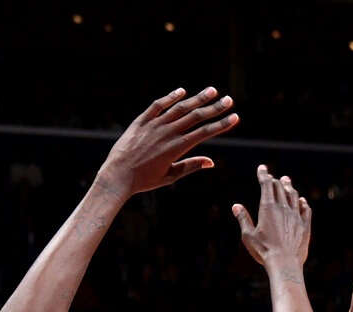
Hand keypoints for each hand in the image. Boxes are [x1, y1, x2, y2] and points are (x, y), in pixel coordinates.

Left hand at [97, 87, 239, 198]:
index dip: (221, 124)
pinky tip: (182, 92)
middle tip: (229, 100)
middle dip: (215, 108)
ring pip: (180, 108)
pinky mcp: (141, 121)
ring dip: (197, 98)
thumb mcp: (170, 176)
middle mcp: (167, 133)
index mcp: (177, 148)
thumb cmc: (144, 180)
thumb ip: (191, 166)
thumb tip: (211, 162)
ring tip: (212, 91)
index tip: (235, 117)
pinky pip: (158, 105)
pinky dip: (171, 97)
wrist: (117, 175)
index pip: (205, 133)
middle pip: (196, 117)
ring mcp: (154, 125)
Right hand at [232, 165, 310, 268]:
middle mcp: (283, 208)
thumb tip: (236, 206)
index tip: (262, 168)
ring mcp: (296, 216)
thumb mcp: (248, 236)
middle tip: (273, 177)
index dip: (264, 174)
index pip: (266, 184)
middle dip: (275, 180)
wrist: (285, 264)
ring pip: (294, 196)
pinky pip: (306, 209)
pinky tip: (302, 201)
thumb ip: (243, 219)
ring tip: (287, 182)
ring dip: (289, 188)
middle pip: (280, 188)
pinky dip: (302, 203)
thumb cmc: (264, 251)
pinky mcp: (305, 225)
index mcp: (268, 208)